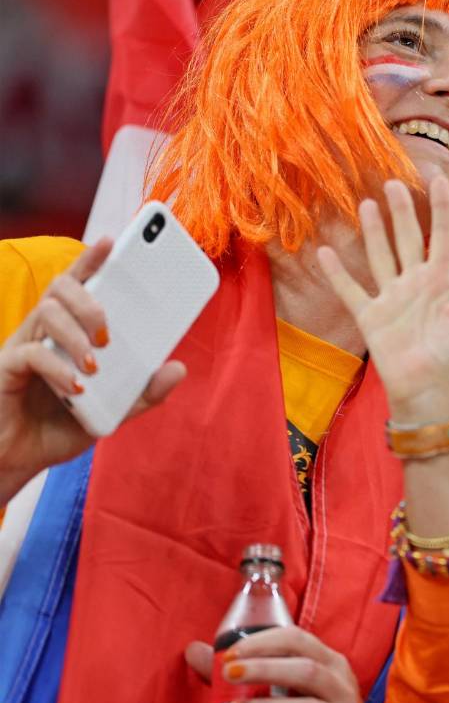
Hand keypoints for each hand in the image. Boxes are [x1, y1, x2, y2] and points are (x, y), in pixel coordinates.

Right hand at [0, 239, 184, 501]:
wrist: (18, 460)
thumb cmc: (59, 427)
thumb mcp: (112, 411)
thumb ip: (144, 392)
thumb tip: (178, 367)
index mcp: (68, 333)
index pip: (79, 286)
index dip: (91, 261)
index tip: (111, 242)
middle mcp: (43, 333)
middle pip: (61, 289)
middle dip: (90, 300)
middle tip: (109, 333)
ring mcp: (21, 347)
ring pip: (46, 312)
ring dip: (77, 333)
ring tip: (95, 363)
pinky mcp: (6, 369)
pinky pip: (32, 354)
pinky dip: (60, 369)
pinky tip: (76, 387)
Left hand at [185, 627, 365, 702]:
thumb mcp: (282, 692)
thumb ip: (242, 674)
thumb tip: (194, 650)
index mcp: (327, 661)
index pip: (296, 638)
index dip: (261, 642)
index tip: (227, 653)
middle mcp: (340, 679)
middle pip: (304, 663)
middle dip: (264, 665)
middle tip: (228, 672)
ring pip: (308, 697)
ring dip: (267, 702)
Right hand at [317, 178, 448, 423]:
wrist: (433, 394)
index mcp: (445, 281)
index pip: (443, 235)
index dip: (441, 208)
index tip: (438, 179)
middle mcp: (417, 284)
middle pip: (407, 239)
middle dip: (402, 211)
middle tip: (393, 182)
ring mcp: (392, 300)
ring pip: (380, 256)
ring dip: (373, 231)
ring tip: (366, 203)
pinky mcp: (371, 318)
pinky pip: (351, 290)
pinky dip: (337, 272)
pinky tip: (324, 251)